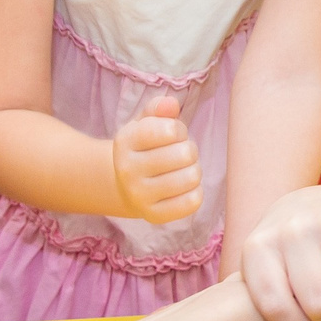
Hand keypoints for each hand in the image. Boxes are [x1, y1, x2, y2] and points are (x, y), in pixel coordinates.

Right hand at [112, 96, 202, 224]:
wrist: (124, 186)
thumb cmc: (144, 148)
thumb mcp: (145, 123)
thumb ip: (158, 109)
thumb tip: (171, 104)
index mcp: (126, 141)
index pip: (169, 130)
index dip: (179, 129)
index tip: (172, 133)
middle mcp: (128, 170)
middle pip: (185, 154)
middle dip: (189, 149)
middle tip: (179, 154)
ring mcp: (139, 195)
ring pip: (191, 177)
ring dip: (194, 170)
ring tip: (182, 169)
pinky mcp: (154, 215)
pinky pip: (192, 202)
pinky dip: (195, 192)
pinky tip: (183, 187)